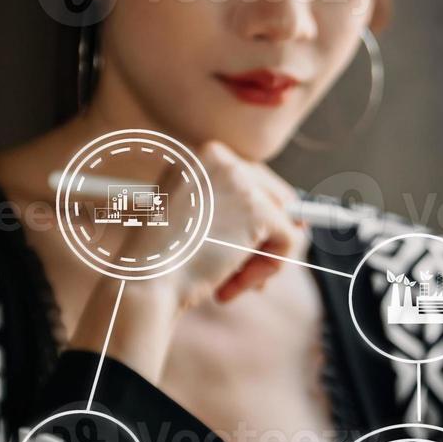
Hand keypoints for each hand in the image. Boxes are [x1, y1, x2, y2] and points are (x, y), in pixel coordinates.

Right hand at [160, 142, 305, 307]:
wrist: (143, 280)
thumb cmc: (161, 260)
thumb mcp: (191, 218)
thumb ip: (230, 208)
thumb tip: (299, 216)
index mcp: (200, 156)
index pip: (250, 182)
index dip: (248, 223)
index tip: (228, 252)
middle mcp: (221, 157)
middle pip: (274, 197)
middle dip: (260, 242)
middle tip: (233, 274)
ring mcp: (241, 179)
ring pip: (283, 221)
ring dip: (261, 259)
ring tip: (228, 282)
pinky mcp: (259, 209)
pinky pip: (290, 240)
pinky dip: (271, 269)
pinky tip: (233, 285)